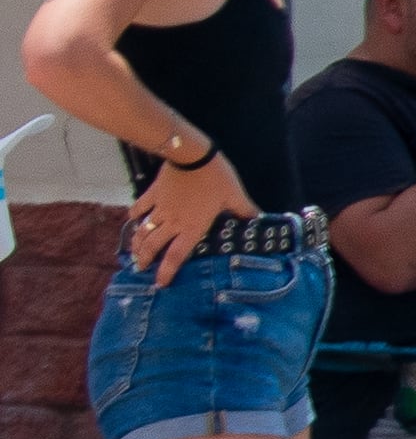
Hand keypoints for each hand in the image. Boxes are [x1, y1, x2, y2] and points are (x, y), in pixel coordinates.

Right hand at [126, 150, 258, 285]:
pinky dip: (134, 216)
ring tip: (133, 252)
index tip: (160, 283)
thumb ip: (245, 210)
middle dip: (144, 259)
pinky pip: (139, 209)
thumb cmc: (216, 177)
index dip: (167, 272)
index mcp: (192, 227)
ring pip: (143, 231)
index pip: (176, 256)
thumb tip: (260, 219)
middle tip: (140, 268)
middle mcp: (172, 222)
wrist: (192, 155)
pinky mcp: (153, 194)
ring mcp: (160, 209)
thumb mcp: (235, 195)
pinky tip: (133, 221)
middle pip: (153, 247)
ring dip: (136, 243)